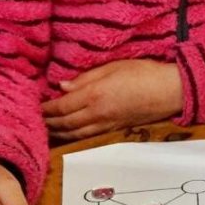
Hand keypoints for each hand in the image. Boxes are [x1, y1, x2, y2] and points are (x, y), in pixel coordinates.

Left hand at [42, 59, 182, 142]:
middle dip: (48, 123)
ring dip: (58, 133)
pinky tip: (68, 134)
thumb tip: (62, 86)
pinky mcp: (115, 129)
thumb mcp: (113, 67)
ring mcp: (106, 124)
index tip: (34, 106)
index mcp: (94, 95)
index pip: (61, 106)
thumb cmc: (144, 73)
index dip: (45, 109)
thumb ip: (86, 78)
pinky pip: (87, 136)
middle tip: (34, 120)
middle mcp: (97, 113)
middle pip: (64, 123)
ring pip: (75, 134)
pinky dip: (73, 137)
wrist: (171, 91)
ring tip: (46, 130)